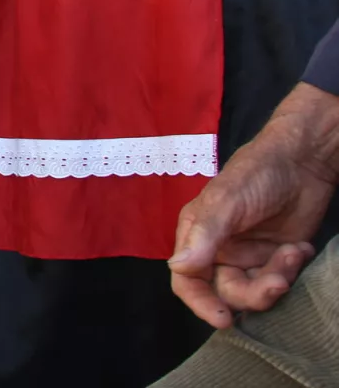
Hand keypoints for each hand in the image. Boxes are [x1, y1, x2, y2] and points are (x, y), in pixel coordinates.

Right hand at [169, 83, 338, 327]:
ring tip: (292, 254)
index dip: (201, 302)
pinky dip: (291, 269)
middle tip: (277, 283)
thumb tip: (177, 268)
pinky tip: (299, 248)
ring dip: (276, 280)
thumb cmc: (255, 173)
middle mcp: (219, 250)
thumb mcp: (224, 202)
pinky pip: (280, 280)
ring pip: (255, 290)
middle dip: (252, 293)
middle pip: (225, 292)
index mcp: (196, 235)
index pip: (187, 280)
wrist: (303, 161)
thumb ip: (203, 236)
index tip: (224, 318)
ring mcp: (249, 255)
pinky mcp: (277, 256)